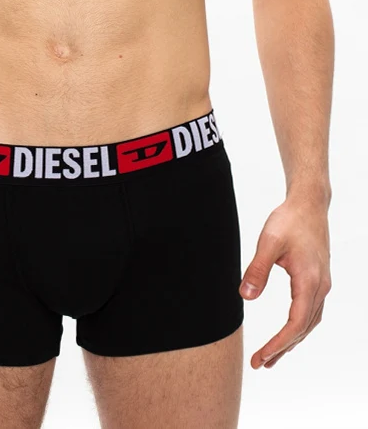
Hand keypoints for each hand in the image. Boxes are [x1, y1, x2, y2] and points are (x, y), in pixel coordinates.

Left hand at [239, 194, 331, 368]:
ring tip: (271, 357)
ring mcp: (322, 284)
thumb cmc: (289, 220)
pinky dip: (299, 327)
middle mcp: (320, 287)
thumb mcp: (268, 242)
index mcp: (309, 281)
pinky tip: (288, 332)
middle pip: (303, 328)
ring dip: (292, 341)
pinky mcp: (319, 279)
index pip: (295, 323)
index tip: (261, 357)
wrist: (309, 204)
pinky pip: (311, 312)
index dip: (278, 344)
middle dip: (282, 348)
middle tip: (260, 364)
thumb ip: (257, 270)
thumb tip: (245, 297)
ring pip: (309, 322)